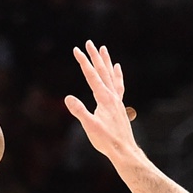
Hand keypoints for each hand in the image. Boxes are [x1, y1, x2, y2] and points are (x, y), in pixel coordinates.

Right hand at [64, 41, 136, 160]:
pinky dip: (117, 75)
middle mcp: (112, 96)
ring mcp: (117, 100)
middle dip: (94, 56)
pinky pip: (118, 85)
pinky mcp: (119, 105)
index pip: (92, 76)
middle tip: (89, 42)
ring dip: (106, 61)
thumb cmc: (106, 140)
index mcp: (104, 98)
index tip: (76, 49)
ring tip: (103, 49)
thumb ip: (80, 112)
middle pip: (102, 71)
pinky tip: (117, 69)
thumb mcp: (90, 127)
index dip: (83, 62)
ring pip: (111, 75)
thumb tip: (68, 98)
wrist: (124, 150)